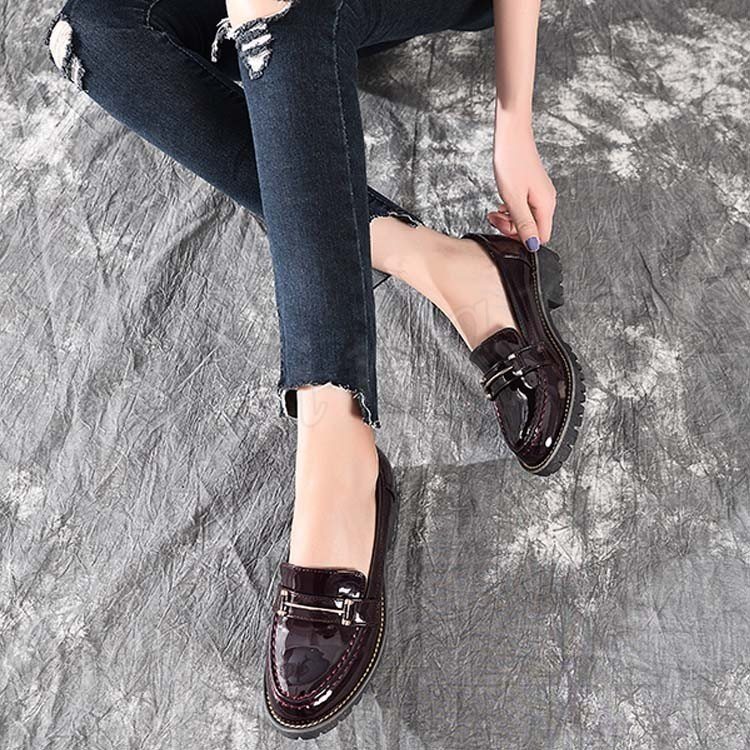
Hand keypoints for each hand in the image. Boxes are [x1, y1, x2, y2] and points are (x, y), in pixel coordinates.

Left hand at [488, 119, 555, 251]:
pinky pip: (524, 207)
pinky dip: (511, 208)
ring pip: (527, 218)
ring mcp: (540, 194)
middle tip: (494, 217)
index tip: (505, 227)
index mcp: (546, 205)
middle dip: (512, 228)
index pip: (541, 237)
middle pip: (533, 229)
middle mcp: (547, 201)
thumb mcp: (514, 198)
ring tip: (494, 210)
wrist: (512, 134)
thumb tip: (533, 245)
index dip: (522, 239)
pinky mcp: (533, 188)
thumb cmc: (512, 161)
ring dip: (509, 219)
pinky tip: (501, 202)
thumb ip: (523, 224)